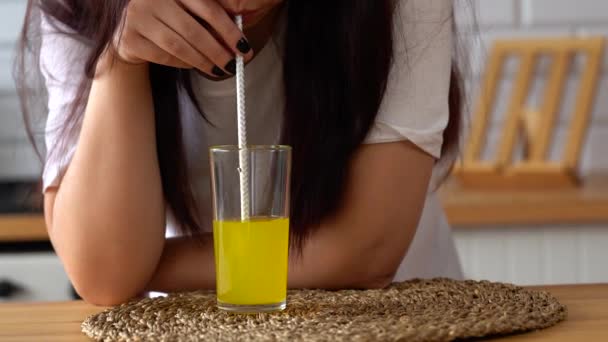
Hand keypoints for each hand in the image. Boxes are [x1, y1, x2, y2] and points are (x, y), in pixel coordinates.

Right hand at [112, 0, 253, 76]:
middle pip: (194, 30)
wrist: (129, 28)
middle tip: (234, 64)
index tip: (243, 47)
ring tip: (219, 70)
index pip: (208, 8)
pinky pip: (163, 56)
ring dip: (203, 61)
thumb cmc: (169, 18)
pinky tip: (194, 65)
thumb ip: (211, 14)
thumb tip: (240, 32)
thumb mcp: (189, 8)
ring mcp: (137, 16)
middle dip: (218, 51)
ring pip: (179, 46)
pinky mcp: (130, 38)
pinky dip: (183, 63)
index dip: (229, 30)